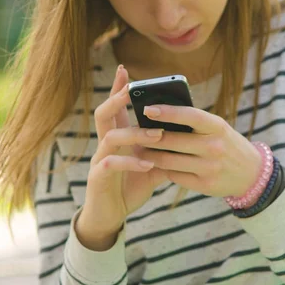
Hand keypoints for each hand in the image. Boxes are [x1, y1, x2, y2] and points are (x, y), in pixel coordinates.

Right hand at [80, 66, 169, 238]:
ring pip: (110, 137)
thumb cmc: (129, 187)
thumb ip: (162, 151)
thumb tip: (186, 138)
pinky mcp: (98, 179)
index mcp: (117, 138)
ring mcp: (99, 161)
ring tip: (157, 135)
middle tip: (133, 91)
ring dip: (134, 134)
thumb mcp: (150, 166)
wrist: (110, 215)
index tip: (125, 69)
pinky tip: (147, 164)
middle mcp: (105, 145)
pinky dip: (130, 163)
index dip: (117, 88)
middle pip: (103, 114)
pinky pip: (111, 164)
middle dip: (116, 100)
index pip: (115, 108)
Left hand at [140, 104, 262, 197]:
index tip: (147, 109)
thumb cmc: (228, 144)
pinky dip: (162, 169)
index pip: (190, 116)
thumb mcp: (218, 128)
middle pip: (172, 141)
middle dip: (149, 137)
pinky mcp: (204, 185)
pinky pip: (174, 176)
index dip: (167, 112)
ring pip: (168, 161)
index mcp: (217, 127)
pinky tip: (154, 164)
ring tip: (138, 149)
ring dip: (150, 155)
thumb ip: (195, 122)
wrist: (252, 174)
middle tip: (133, 132)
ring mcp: (209, 168)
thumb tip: (160, 113)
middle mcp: (214, 147)